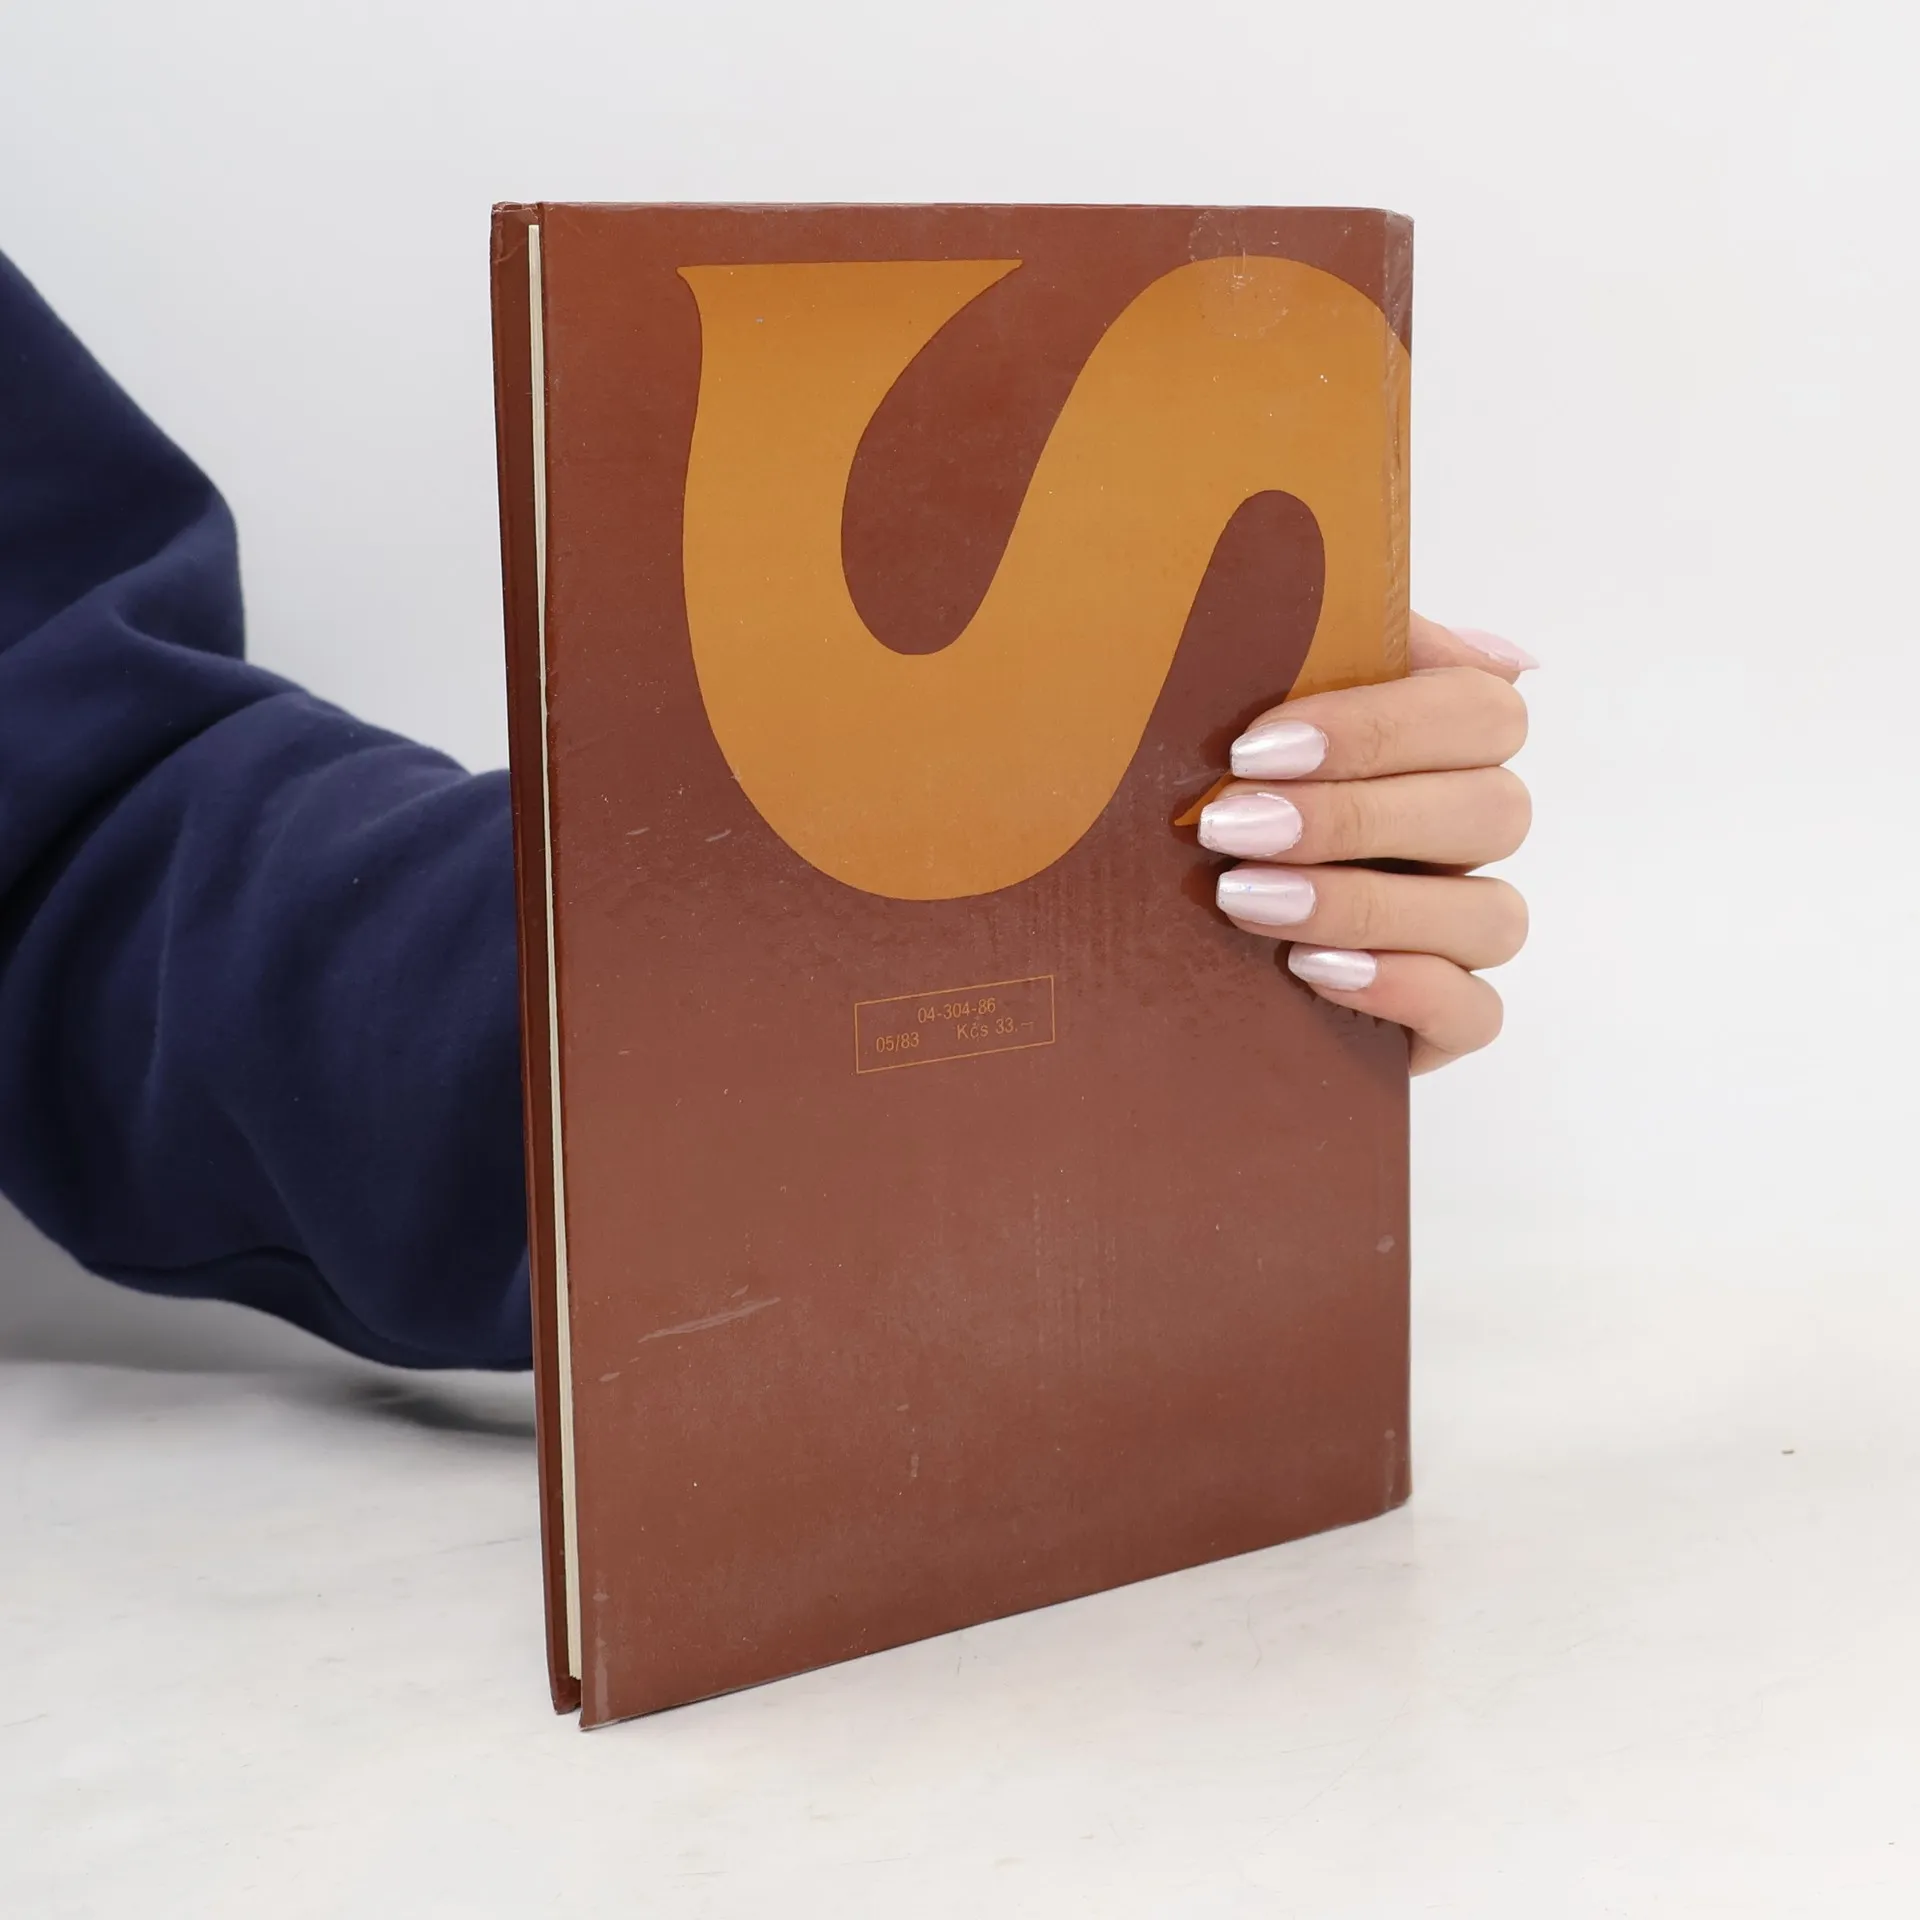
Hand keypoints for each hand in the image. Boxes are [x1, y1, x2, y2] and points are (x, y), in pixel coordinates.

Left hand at [1201, 613, 1533, 1073]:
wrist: (1132, 926)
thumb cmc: (1193, 792)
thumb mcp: (1234, 701)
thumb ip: (1336, 642)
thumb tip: (1500, 655)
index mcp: (1436, 745)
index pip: (1482, 712)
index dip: (1382, 727)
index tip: (1255, 747)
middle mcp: (1461, 836)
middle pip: (1494, 811)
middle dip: (1354, 817)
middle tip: (1231, 826)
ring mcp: (1458, 931)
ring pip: (1492, 915)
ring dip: (1368, 904)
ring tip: (1247, 900)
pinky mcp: (1439, 1021)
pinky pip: (1474, 1012)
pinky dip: (1404, 989)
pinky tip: (1313, 968)